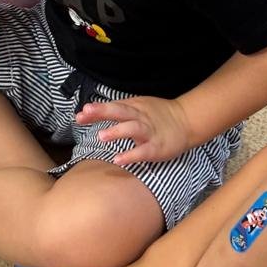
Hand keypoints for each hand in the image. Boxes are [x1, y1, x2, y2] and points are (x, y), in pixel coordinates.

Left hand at [75, 95, 191, 164]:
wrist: (186, 121)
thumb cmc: (157, 115)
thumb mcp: (138, 107)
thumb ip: (116, 110)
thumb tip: (88, 112)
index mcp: (135, 107)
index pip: (113, 106)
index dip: (97, 110)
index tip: (80, 114)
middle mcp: (141, 117)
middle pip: (121, 112)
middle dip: (103, 112)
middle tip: (85, 114)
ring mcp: (150, 131)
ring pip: (133, 129)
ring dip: (117, 131)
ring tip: (101, 136)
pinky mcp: (157, 147)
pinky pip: (143, 151)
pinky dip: (132, 155)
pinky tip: (119, 159)